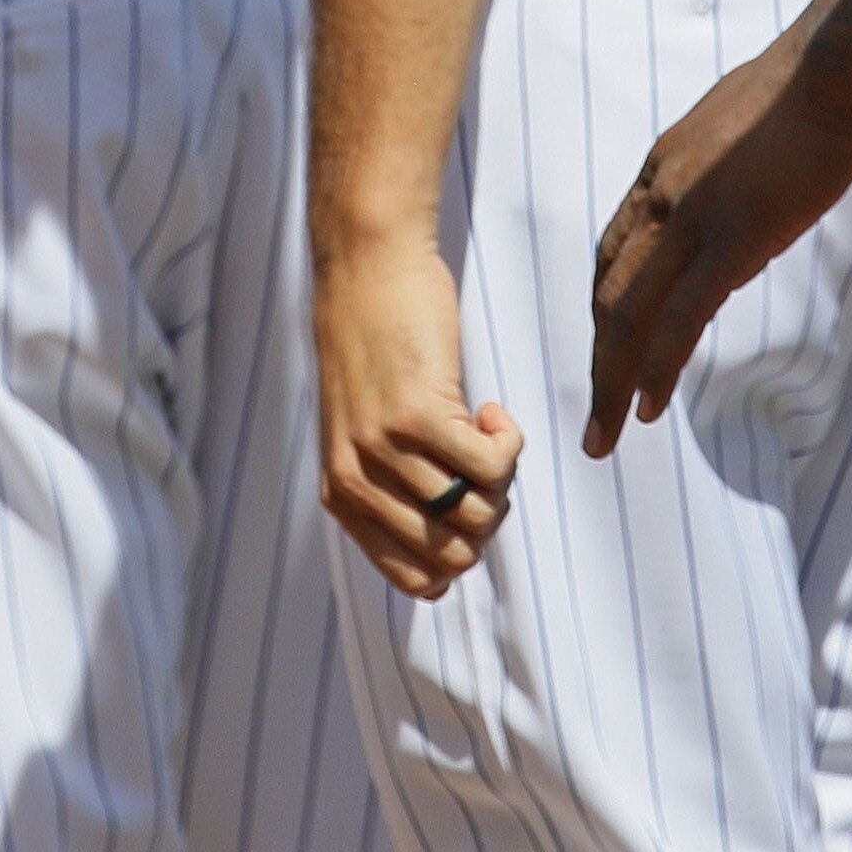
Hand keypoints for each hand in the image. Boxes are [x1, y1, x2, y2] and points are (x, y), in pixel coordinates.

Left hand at [316, 233, 519, 597]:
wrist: (369, 270)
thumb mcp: (370, 434)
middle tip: (482, 462)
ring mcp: (385, 450)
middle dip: (488, 517)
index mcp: (342, 497)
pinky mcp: (419, 415)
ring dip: (502, 477)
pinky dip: (509, 442)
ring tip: (486, 430)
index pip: (416, 580)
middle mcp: (357, 481)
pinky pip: (494, 468)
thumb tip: (453, 569)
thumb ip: (397, 495)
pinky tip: (491, 407)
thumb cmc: (381, 349)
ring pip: (480, 514)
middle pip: (456, 556)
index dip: (460, 553)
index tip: (464, 500)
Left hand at [586, 40, 851, 453]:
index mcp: (661, 170)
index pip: (614, 254)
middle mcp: (659, 195)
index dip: (605, 310)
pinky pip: (681, 316)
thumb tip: (731, 237)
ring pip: (630, 312)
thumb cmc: (800, 96)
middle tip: (594, 415)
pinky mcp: (732, 236)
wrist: (830, 69)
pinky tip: (650, 404)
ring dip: (613, 378)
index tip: (607, 351)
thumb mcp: (733, 137)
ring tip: (607, 430)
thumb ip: (718, 186)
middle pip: (609, 291)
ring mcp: (691, 216)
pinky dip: (658, 366)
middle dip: (598, 358)